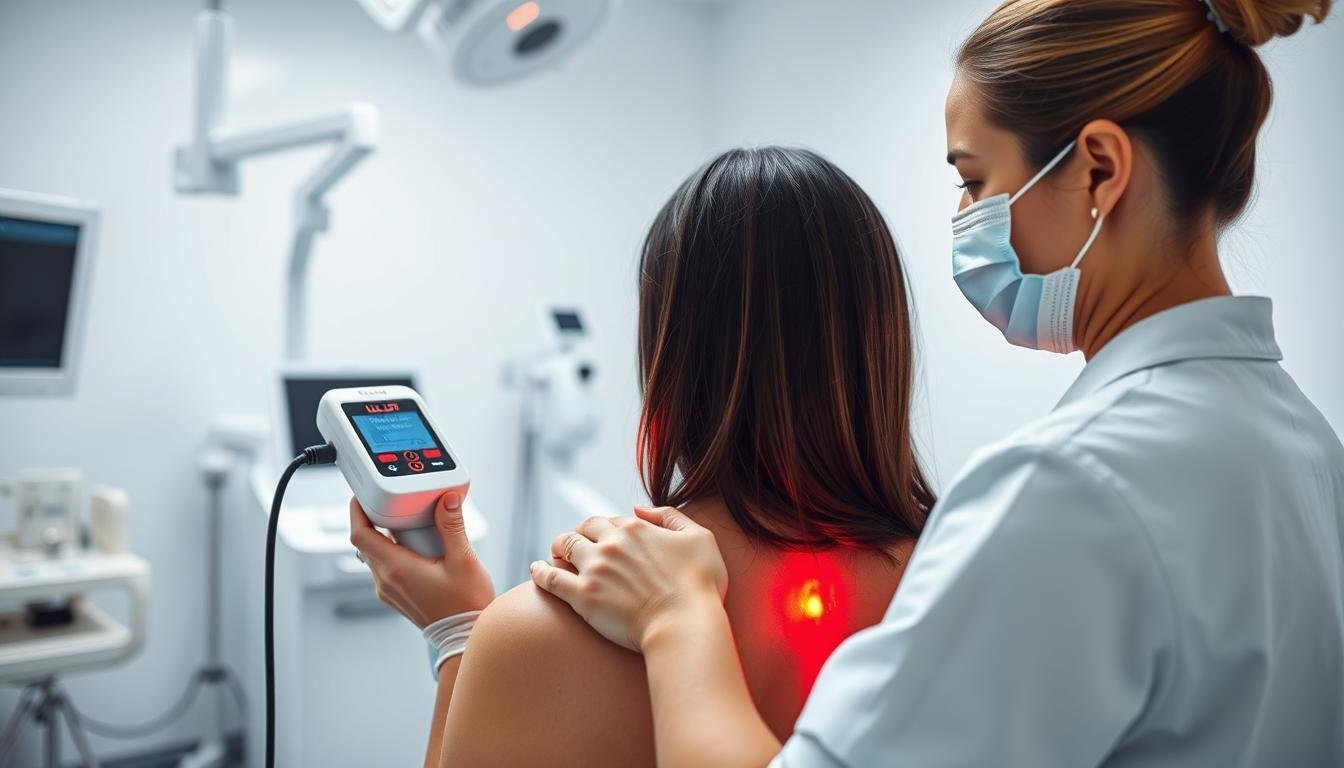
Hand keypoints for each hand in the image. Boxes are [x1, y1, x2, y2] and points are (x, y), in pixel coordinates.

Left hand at [349, 492, 494, 628]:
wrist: (466, 636)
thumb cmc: (466, 604)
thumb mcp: (464, 560)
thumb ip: (452, 526)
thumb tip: (447, 499)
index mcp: (397, 569)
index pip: (360, 535)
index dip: (357, 512)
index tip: (362, 497)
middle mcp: (386, 581)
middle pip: (366, 543)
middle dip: (375, 520)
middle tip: (395, 505)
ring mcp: (389, 591)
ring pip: (375, 556)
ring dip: (386, 538)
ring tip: (411, 525)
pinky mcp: (395, 596)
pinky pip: (384, 568)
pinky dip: (393, 553)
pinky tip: (417, 548)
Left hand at [530, 506, 727, 651]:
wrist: (684, 625)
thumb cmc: (699, 585)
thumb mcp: (700, 537)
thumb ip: (670, 516)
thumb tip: (638, 508)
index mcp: (636, 528)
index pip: (611, 520)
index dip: (607, 529)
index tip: (607, 540)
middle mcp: (611, 543)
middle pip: (583, 529)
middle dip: (579, 533)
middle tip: (575, 544)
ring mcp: (594, 570)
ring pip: (564, 547)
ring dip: (558, 547)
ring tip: (554, 555)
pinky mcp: (582, 597)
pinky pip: (550, 579)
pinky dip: (540, 572)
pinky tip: (535, 571)